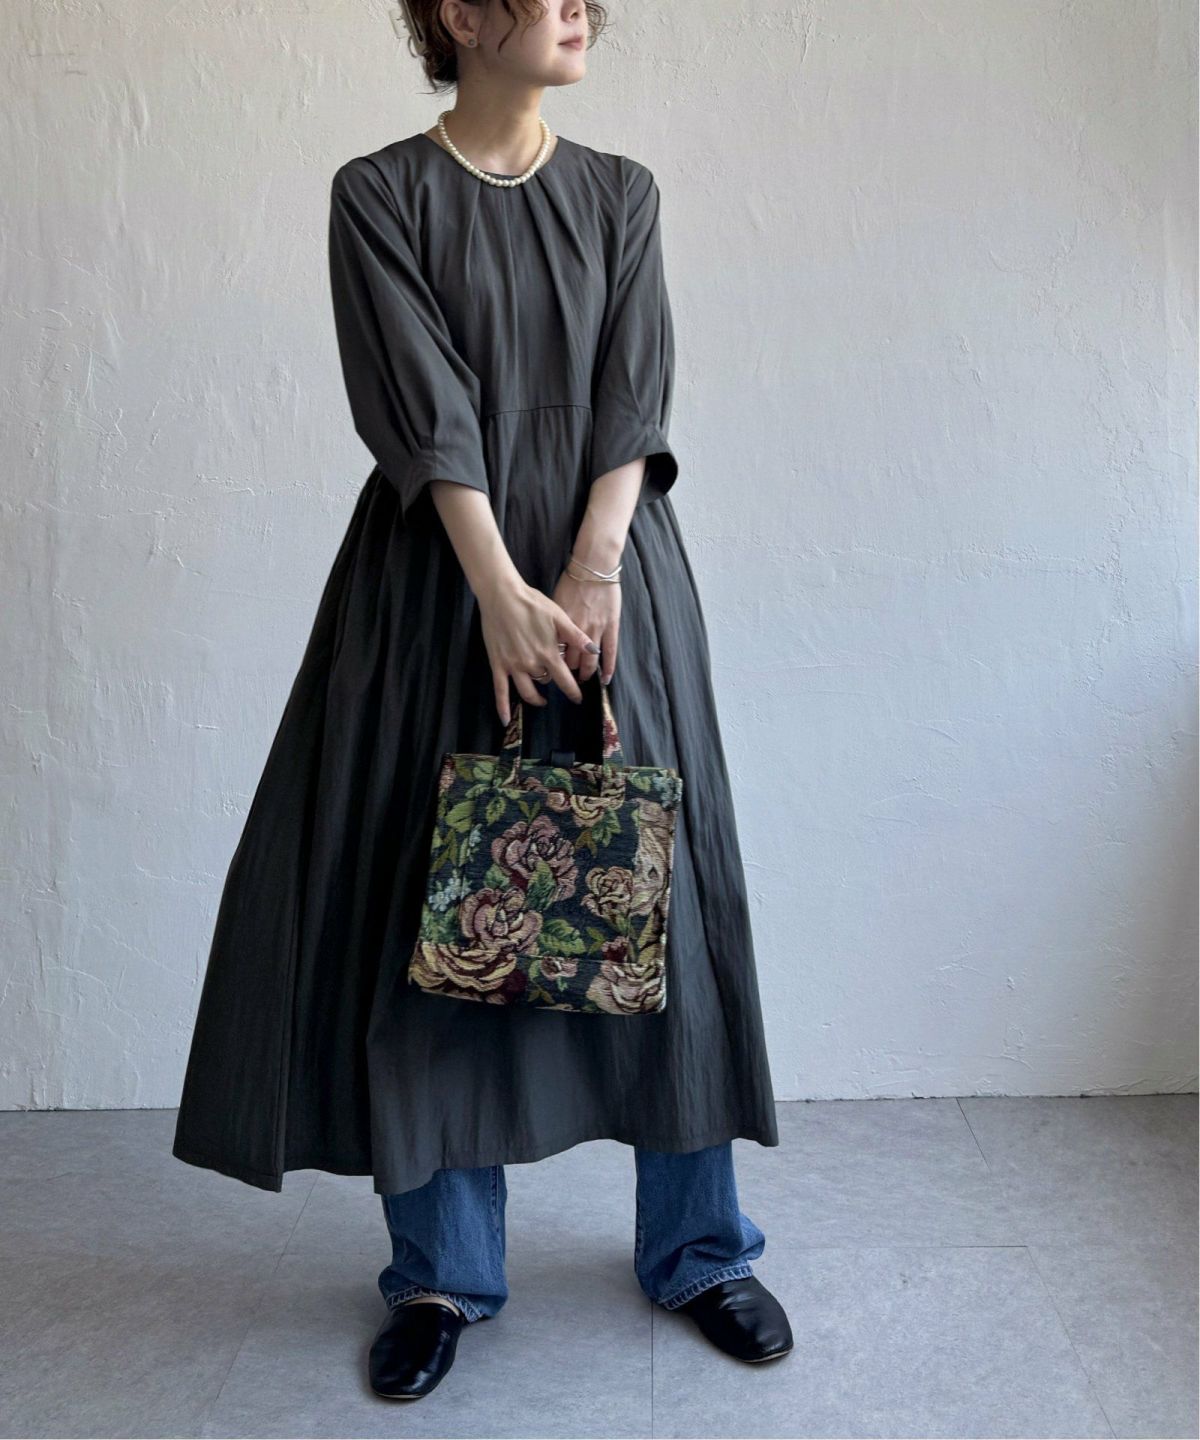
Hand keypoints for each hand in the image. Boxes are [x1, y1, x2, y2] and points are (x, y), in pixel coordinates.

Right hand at [478, 576, 598, 724]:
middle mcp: (532, 664)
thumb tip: (594, 652)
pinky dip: (502, 707)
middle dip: (553, 684)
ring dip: (535, 698)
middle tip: (556, 684)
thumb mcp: (559, 616)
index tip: (578, 698)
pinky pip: (500, 691)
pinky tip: (506, 720)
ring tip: (541, 700)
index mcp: (549, 653)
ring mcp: (513, 666)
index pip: (565, 681)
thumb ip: (576, 636)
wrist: (502, 595)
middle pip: (546, 683)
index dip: (573, 691)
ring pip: (527, 691)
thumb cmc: (532, 603)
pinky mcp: (498, 664)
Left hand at [549, 568, 620, 686]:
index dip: (552, 663)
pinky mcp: (611, 626)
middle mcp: (577, 631)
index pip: (555, 652)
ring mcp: (596, 629)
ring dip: (586, 673)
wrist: (594, 567)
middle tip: (566, 679)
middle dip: (567, 672)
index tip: (551, 669)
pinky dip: (608, 668)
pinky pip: (610, 652)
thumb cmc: (572, 580)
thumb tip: (548, 636)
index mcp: (561, 625)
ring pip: (589, 660)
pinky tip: (605, 679)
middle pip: (570, 660)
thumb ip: (553, 622)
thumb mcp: (555, 602)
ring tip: (583, 680)